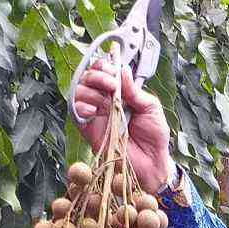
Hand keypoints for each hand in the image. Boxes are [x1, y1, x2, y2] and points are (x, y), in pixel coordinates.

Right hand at [71, 60, 174, 194]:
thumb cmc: (153, 136)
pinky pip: (75, 111)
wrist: (151, 162)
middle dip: (98, 76)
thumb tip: (123, 70)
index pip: (104, 71)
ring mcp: (95, 114)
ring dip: (91, 91)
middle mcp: (104, 100)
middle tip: (112, 85)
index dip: (104, 65)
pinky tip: (94, 111)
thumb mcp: (151, 108)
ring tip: (107, 102)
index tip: (114, 69)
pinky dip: (82, 106)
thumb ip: (135, 90)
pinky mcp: (88, 128)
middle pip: (88, 77)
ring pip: (79, 91)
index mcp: (120, 92)